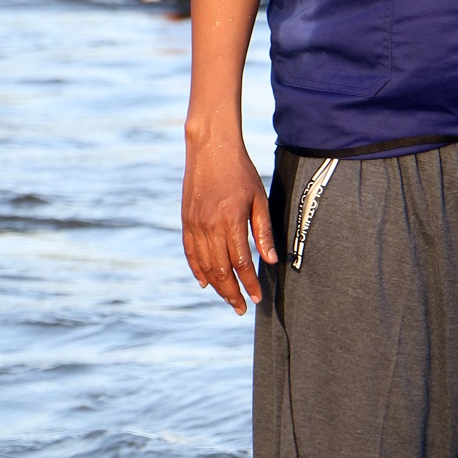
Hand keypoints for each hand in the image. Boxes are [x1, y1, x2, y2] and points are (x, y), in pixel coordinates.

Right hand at [182, 131, 276, 316]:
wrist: (210, 148)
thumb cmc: (240, 172)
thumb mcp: (259, 199)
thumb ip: (263, 231)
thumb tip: (270, 260)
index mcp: (231, 221)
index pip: (241, 264)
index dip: (250, 284)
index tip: (257, 298)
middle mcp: (210, 226)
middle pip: (221, 271)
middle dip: (232, 293)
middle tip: (241, 308)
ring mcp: (195, 225)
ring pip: (205, 266)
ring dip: (217, 286)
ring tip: (228, 298)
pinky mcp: (186, 221)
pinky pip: (190, 252)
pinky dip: (197, 270)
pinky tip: (206, 283)